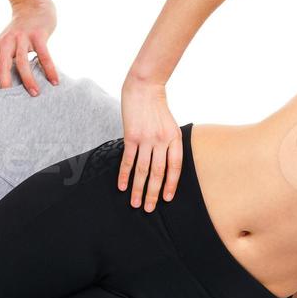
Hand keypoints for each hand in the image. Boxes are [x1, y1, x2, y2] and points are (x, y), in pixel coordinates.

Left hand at [0, 2, 58, 94]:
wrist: (34, 6)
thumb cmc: (20, 32)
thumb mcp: (6, 42)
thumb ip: (3, 60)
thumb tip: (4, 87)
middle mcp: (7, 41)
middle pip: (2, 64)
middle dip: (4, 82)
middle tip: (8, 100)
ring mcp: (22, 37)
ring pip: (22, 62)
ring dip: (28, 79)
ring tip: (34, 94)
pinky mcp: (38, 35)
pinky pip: (44, 55)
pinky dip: (49, 69)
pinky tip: (55, 81)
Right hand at [118, 76, 181, 211]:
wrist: (144, 88)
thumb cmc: (157, 108)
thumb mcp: (171, 126)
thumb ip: (169, 144)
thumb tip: (165, 167)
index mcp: (174, 139)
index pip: (174, 167)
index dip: (171, 184)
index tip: (166, 199)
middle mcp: (161, 140)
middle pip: (158, 172)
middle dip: (153, 193)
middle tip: (149, 209)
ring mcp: (146, 139)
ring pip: (143, 169)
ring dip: (138, 188)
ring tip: (135, 203)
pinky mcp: (131, 136)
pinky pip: (128, 160)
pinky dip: (125, 174)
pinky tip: (122, 186)